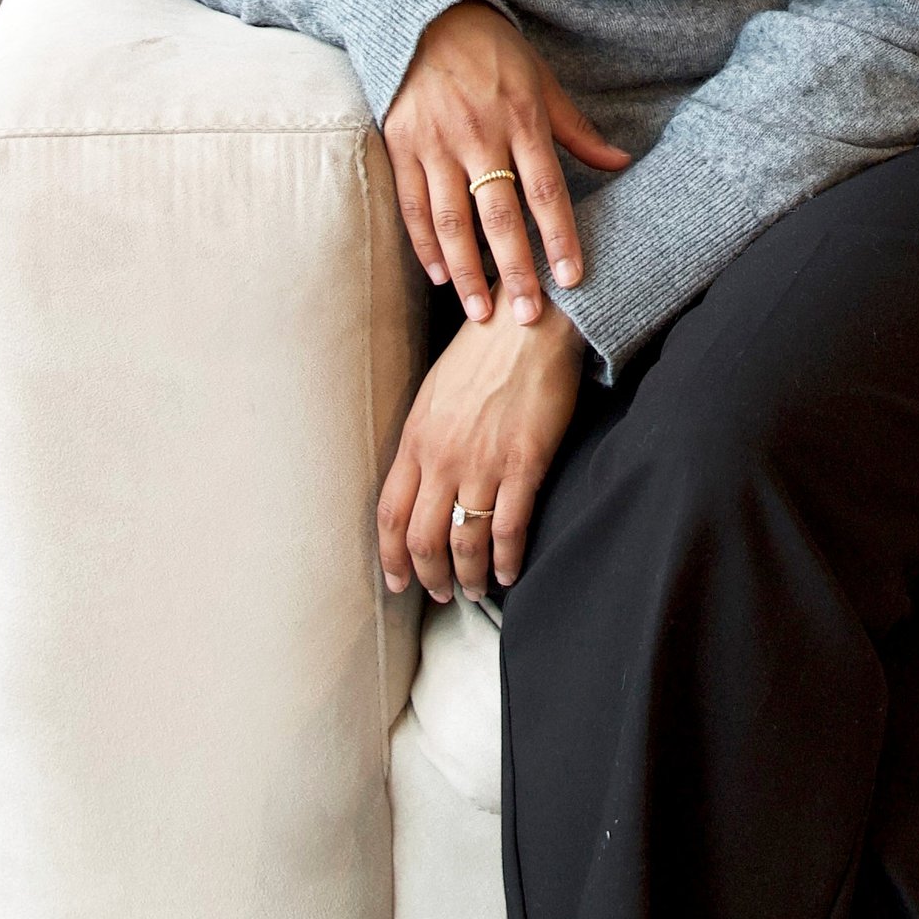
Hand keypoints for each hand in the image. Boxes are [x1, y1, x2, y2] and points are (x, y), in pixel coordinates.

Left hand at [379, 295, 585, 600]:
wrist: (529, 325)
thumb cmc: (482, 352)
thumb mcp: (434, 392)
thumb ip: (424, 440)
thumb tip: (419, 481)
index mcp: (416, 438)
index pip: (390, 514)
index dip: (391, 557)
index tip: (398, 582)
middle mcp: (442, 457)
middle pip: (422, 539)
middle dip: (429, 577)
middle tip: (441, 593)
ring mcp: (482, 463)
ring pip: (464, 543)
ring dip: (467, 577)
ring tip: (474, 590)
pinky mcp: (523, 465)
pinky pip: (508, 530)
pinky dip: (506, 561)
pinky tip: (508, 573)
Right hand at [384, 1, 631, 324]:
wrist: (425, 15)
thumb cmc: (492, 49)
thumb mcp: (540, 81)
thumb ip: (576, 130)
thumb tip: (621, 162)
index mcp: (520, 117)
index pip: (546, 188)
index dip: (559, 237)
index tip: (571, 279)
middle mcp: (478, 133)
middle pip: (499, 214)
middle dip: (515, 270)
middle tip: (527, 317)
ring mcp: (436, 141)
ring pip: (452, 219)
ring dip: (467, 271)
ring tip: (481, 312)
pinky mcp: (401, 143)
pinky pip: (413, 204)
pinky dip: (425, 244)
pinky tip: (440, 276)